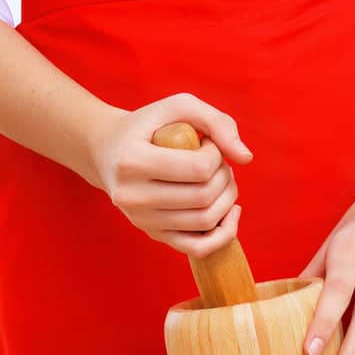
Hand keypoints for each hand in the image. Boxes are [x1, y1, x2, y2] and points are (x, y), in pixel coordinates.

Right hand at [90, 91, 253, 257]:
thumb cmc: (148, 125)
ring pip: (205, 222)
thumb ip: (216, 122)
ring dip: (227, 199)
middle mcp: (132, 197)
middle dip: (225, 176)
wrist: (108, 151)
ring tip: (220, 179)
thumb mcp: (177, 106)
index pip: (198, 169)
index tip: (208, 143)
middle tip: (219, 160)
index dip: (216, 154)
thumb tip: (246, 158)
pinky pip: (197, 248)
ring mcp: (141, 220)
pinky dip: (223, 234)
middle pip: (204, 197)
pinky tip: (230, 211)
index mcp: (132, 161)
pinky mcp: (152, 235)